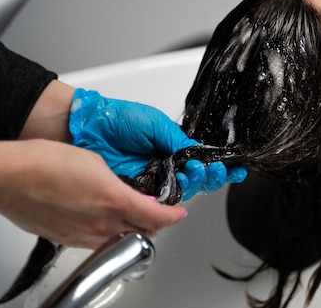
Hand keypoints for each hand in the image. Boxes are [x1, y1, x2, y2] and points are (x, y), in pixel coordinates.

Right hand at [0, 139, 186, 248]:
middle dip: (153, 224)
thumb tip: (127, 193)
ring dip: (130, 230)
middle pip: (142, 233)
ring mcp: (83, 236)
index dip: (172, 216)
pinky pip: (96, 242)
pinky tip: (99, 218)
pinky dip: (106, 233)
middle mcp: (102, 225)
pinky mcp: (66, 241)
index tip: (178, 212)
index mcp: (115, 202)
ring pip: (119, 240)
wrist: (11, 177)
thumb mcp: (96, 163)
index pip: (157, 217)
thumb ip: (119, 183)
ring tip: (127, 214)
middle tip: (156, 211)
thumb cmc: (47, 163)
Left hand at [69, 89, 246, 199]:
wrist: (87, 128)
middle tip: (209, 170)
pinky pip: (159, 201)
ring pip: (182, 192)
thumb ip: (179, 141)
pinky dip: (171, 198)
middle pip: (196, 180)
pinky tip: (177, 190)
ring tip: (193, 174)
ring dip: (193, 185)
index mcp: (172, 147)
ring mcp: (152, 180)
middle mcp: (164, 165)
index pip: (201, 161)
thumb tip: (198, 155)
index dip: (218, 166)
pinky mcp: (137, 192)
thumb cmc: (118, 119)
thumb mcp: (156, 124)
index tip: (232, 169)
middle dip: (209, 176)